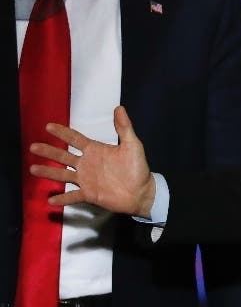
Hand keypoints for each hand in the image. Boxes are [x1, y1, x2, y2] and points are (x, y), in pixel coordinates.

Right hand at [29, 106, 155, 217]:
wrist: (141, 191)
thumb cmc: (137, 167)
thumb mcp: (132, 145)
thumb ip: (124, 128)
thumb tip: (119, 107)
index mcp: (95, 150)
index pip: (75, 139)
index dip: (63, 133)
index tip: (48, 126)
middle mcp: (87, 164)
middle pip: (63, 156)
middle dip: (49, 151)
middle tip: (33, 147)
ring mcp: (86, 180)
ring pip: (63, 175)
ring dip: (48, 172)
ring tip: (33, 169)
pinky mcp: (89, 194)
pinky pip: (72, 196)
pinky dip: (62, 198)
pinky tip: (50, 199)